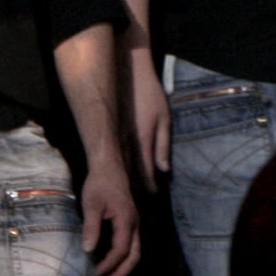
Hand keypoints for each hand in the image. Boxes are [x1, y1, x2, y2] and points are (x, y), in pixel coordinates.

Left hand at [78, 146, 141, 275]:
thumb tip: (88, 251)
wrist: (109, 164)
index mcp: (127, 220)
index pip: (121, 250)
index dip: (108, 265)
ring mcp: (134, 221)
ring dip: (122, 267)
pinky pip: (130, 243)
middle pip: (134, 255)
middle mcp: (135, 223)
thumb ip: (91, 228)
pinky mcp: (129, 219)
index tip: (95, 274)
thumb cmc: (100, 182)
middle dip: (121, 273)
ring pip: (135, 250)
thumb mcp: (91, 205)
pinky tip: (108, 261)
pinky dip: (122, 256)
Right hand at [121, 48, 170, 190]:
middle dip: (137, 188)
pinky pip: (116, 155)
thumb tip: (163, 169)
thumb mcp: (164, 118)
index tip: (154, 196)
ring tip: (134, 192)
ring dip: (128, 179)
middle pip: (131, 174)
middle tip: (143, 200)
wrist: (128, 76)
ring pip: (121, 167)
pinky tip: (124, 171)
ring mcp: (117, 138)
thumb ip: (163, 145)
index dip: (149, 187)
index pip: (145, 173)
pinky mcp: (111, 132)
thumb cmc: (151, 96)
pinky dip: (121, 166)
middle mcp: (127, 144)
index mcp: (142, 141)